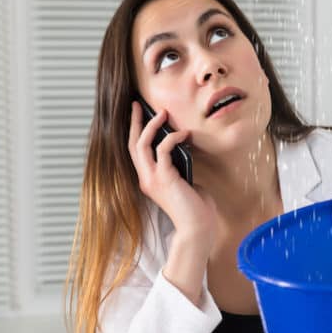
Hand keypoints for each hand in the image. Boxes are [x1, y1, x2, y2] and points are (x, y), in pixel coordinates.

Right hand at [128, 101, 215, 250]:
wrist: (198, 228)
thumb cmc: (196, 208)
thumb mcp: (184, 182)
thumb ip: (179, 167)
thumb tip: (183, 147)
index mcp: (148, 180)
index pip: (136, 152)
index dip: (135, 131)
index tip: (138, 114)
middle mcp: (146, 179)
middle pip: (133, 144)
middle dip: (135, 122)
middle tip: (138, 105)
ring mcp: (152, 179)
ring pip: (142, 145)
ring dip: (152, 126)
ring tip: (163, 113)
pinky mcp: (164, 178)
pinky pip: (163, 149)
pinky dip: (173, 138)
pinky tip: (185, 134)